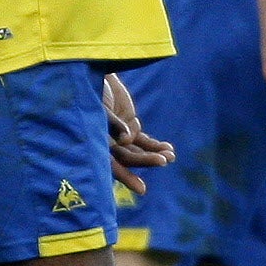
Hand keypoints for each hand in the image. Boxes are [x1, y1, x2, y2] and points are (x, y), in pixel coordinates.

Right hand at [102, 70, 172, 196]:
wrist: (97, 76)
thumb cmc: (94, 92)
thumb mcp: (100, 107)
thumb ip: (113, 124)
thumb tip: (127, 139)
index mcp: (95, 143)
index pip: (111, 165)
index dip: (126, 177)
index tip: (143, 189)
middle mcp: (107, 143)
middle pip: (128, 158)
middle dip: (146, 161)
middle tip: (164, 162)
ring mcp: (120, 136)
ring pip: (139, 151)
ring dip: (154, 154)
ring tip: (171, 156)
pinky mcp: (129, 127)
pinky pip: (144, 141)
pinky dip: (155, 145)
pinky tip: (168, 148)